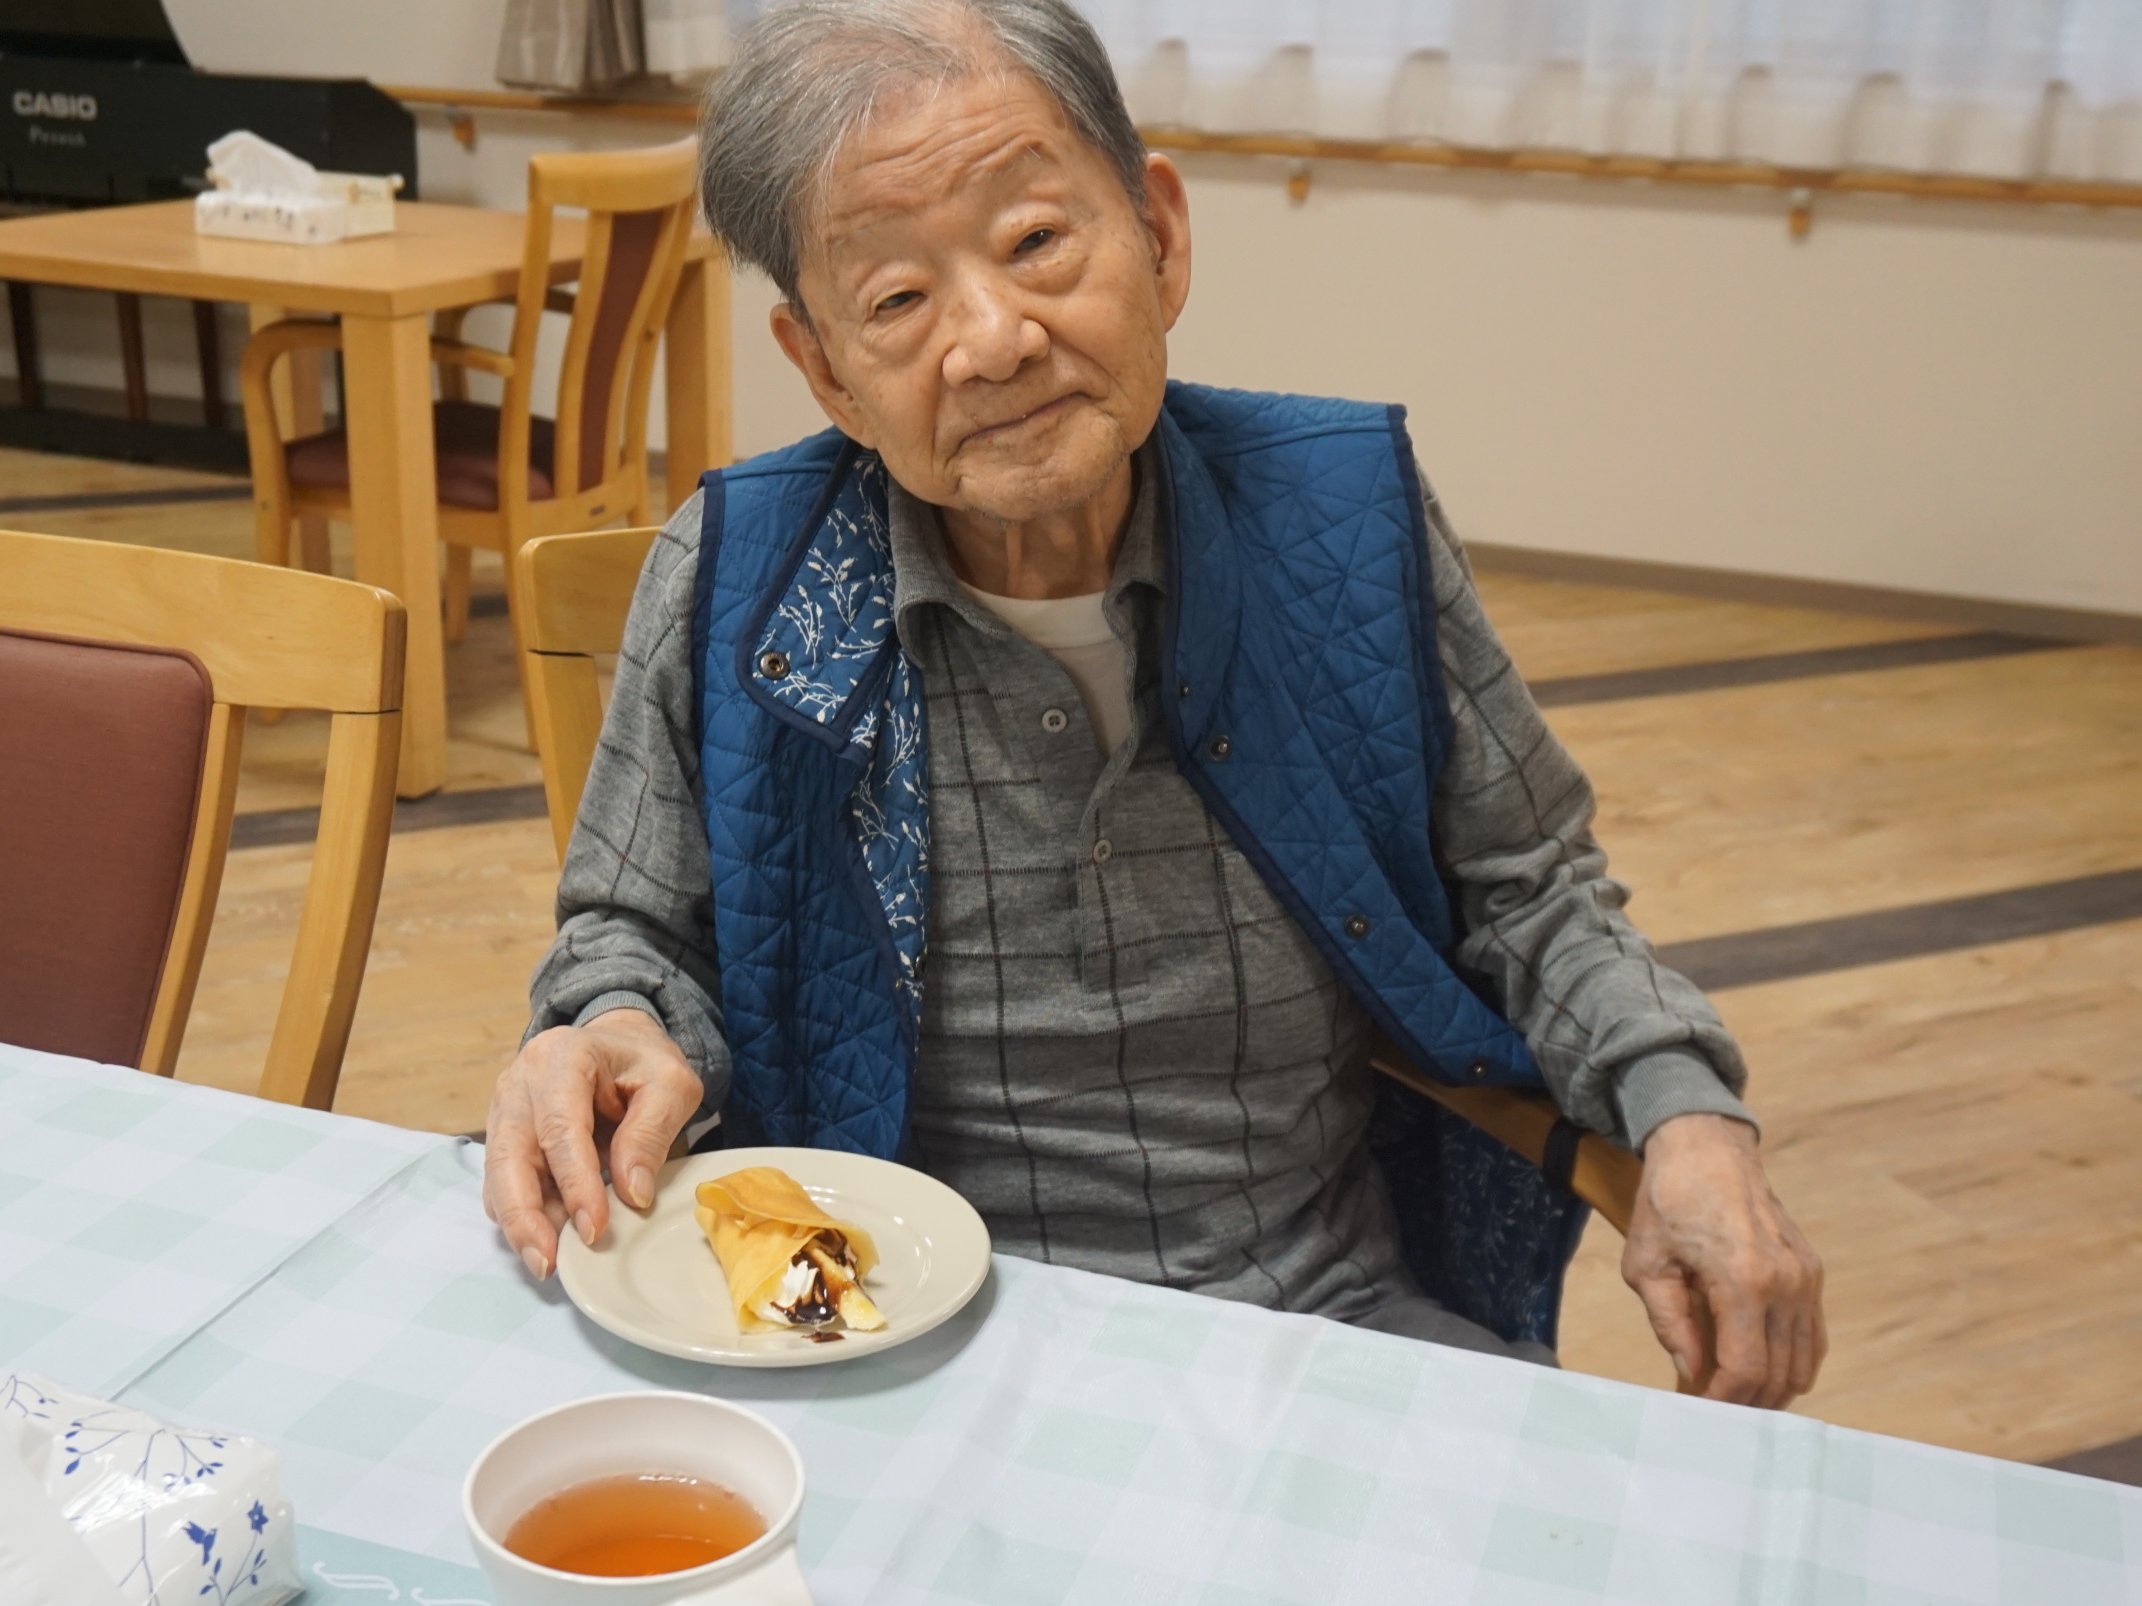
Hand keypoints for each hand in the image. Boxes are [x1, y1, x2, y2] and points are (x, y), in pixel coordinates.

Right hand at [482, 1008, 702, 1281]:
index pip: (560, 1127)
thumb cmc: (644, 1064)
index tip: (593, 1227)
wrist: (618, 1044)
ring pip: (499, 1175)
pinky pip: (503, 1183)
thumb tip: (633, 1194)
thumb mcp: (671, 1086)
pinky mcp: (504, 1137)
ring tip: (548, 1263)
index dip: (574, 1182)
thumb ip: (651, 1134)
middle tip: (548, 1263)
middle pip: (509, 1156)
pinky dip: (523, 1214)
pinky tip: (548, 1240)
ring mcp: (505, 1110)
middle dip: (525, 1215)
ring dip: (520, 1223)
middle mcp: (520, 1083)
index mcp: (561, 1058)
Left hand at [1621, 1113, 1825, 1407]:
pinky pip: (1813, 1336)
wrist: (1706, 1147)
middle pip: (1780, 1373)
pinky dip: (1793, 1362)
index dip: (1724, 1400)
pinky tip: (1764, 1371)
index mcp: (1743, 1280)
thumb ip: (1670, 1323)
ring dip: (1773, 1389)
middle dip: (1748, 1402)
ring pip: (1803, 1361)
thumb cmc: (1668, 1201)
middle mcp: (1786, 1282)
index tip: (1701, 1411)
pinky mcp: (1812, 1271)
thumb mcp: (1646, 1264)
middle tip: (1717, 1414)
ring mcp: (1806, 1277)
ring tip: (1737, 1398)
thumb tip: (1693, 1372)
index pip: (1746, 1368)